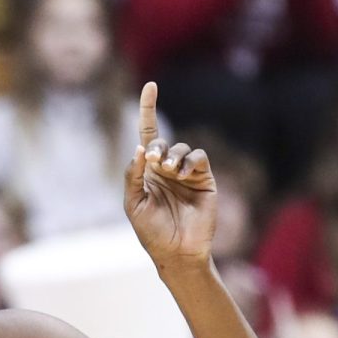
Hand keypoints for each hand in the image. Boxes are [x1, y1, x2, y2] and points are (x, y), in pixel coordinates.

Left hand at [124, 82, 216, 270]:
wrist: (177, 252)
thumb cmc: (151, 231)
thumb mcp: (133, 204)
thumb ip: (133, 175)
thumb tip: (140, 148)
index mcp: (147, 171)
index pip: (147, 134)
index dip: (148, 108)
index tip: (151, 85)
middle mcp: (167, 168)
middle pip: (162, 141)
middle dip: (157, 147)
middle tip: (155, 161)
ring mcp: (186, 173)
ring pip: (180, 148)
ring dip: (173, 156)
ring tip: (169, 172)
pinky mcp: (204, 179)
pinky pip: (198, 157)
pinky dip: (189, 160)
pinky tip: (182, 173)